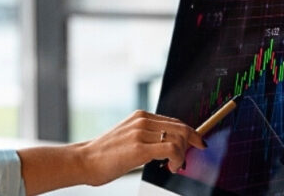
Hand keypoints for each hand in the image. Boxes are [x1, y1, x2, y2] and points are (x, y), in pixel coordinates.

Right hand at [18, 110, 204, 194]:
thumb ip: (146, 136)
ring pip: (179, 137)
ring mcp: (140, 132)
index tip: (198, 143)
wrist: (85, 160)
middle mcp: (142, 121)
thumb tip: (168, 147)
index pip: (174, 121)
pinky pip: (172, 149)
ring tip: (174, 166)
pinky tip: (171, 167)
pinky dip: (178, 159)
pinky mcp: (139, 147)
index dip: (190, 133)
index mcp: (140, 116)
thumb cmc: (104, 155)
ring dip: (183, 155)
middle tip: (187, 160)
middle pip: (181, 127)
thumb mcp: (127, 138)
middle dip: (192, 143)